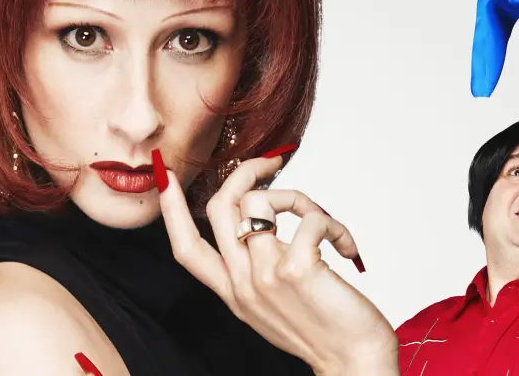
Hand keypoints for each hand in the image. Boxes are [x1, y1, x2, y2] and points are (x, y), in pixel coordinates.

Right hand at [152, 147, 397, 374]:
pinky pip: (308, 219)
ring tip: (322, 222)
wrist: (355, 365)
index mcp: (233, 292)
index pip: (186, 249)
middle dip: (244, 172)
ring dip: (298, 198)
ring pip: (259, 201)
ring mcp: (264, 277)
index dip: (171, 211)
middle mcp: (241, 284)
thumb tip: (264, 224)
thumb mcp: (274, 303)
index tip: (164, 177)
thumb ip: (258, 269)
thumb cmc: (325, 330)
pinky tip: (346, 248)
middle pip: (219, 209)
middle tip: (273, 162)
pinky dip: (334, 225)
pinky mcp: (295, 271)